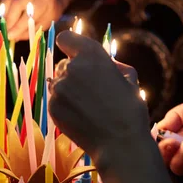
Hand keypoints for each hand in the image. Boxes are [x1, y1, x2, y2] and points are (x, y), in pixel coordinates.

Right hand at [1, 0, 63, 41]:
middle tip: (6, 33)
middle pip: (17, 3)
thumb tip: (13, 37)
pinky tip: (6, 19)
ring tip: (6, 27)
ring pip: (9, 0)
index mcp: (45, 0)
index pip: (30, 13)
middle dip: (10, 20)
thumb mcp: (44, 24)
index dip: (19, 25)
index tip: (10, 36)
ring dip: (5, 16)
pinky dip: (4, 11)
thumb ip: (29, 31)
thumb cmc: (48, 14)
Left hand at [48, 30, 146, 159]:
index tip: (74, 54)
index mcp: (91, 55)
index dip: (70, 46)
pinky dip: (64, 106)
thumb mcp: (129, 78)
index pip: (65, 39)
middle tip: (91, 92)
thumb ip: (111, 64)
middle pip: (63, 65)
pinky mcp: (52, 106)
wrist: (120, 143)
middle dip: (74, 74)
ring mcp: (59, 88)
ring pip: (58, 83)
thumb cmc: (129, 110)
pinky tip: (81, 117)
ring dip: (68, 91)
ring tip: (87, 107)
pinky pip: (55, 101)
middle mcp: (71, 68)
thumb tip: (104, 62)